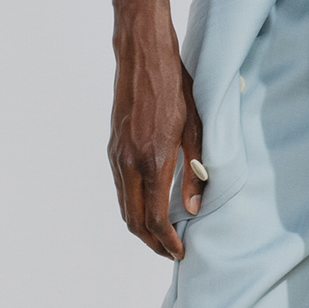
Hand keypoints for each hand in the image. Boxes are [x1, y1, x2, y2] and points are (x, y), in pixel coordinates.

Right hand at [108, 27, 203, 258]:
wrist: (142, 56)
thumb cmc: (175, 86)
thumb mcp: (196, 128)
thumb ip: (195, 171)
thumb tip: (193, 207)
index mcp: (152, 159)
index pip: (154, 217)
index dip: (167, 241)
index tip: (180, 252)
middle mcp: (128, 162)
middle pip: (132, 220)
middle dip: (151, 242)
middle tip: (171, 252)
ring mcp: (116, 155)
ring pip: (122, 206)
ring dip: (140, 226)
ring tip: (163, 234)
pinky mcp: (112, 148)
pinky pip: (120, 188)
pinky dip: (132, 206)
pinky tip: (149, 206)